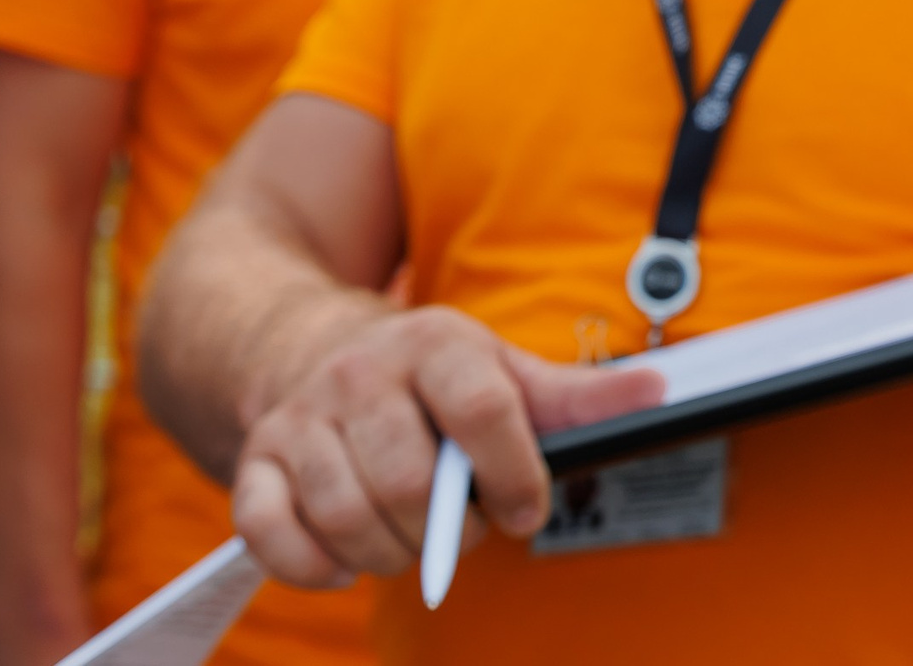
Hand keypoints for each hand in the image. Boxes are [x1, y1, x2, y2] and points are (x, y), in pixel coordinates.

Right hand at [231, 306, 664, 586]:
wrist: (307, 347)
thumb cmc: (430, 378)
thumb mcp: (503, 369)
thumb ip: (577, 395)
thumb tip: (659, 392)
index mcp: (436, 345)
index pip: (483, 412)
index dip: (514, 475)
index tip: (526, 511)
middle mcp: (361, 374)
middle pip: (409, 481)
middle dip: (448, 531)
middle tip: (462, 529)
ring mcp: (300, 419)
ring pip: (345, 516)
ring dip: (388, 555)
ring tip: (410, 542)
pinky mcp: (253, 463)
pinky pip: (269, 534)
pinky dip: (312, 568)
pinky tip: (346, 563)